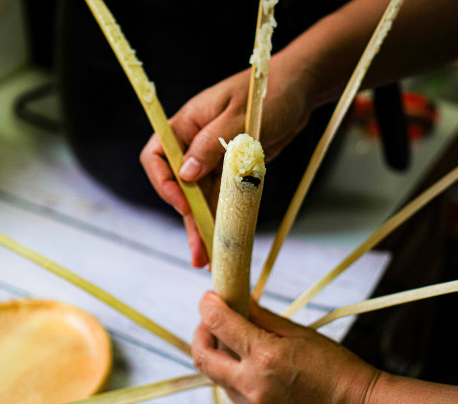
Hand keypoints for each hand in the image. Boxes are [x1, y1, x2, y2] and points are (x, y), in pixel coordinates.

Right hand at [140, 52, 317, 267]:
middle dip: (187, 218)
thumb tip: (185, 174)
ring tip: (207, 258)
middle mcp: (195, 144)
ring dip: (204, 226)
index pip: (158, 156)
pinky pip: (222, 198)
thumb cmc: (268, 92)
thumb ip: (211, 144)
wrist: (299, 90)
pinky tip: (222, 241)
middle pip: (181, 186)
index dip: (165, 183)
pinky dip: (222, 218)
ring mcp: (214, 159)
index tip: (184, 203)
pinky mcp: (232, 170)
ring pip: (202, 198)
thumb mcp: (239, 117)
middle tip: (197, 250)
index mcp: (188, 124)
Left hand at [192, 292, 380, 403]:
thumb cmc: (334, 367)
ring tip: (231, 337)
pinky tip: (245, 360)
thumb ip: (261, 317)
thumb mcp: (298, 333)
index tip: (209, 296)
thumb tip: (238, 299)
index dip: (208, 305)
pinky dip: (228, 371)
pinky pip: (229, 389)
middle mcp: (253, 384)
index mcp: (266, 356)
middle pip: (202, 356)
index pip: (219, 324)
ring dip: (215, 352)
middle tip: (210, 318)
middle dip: (200, 331)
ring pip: (213, 374)